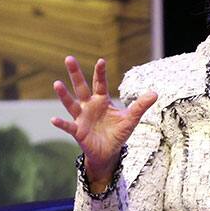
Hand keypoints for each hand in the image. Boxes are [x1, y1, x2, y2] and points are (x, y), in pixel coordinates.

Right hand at [50, 56, 156, 187]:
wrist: (109, 152)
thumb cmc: (117, 133)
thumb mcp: (131, 119)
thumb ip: (140, 106)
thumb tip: (155, 93)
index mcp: (102, 101)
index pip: (100, 83)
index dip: (100, 73)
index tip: (101, 60)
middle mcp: (89, 106)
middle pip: (81, 87)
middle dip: (76, 74)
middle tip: (69, 58)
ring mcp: (81, 118)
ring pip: (71, 104)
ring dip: (64, 95)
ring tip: (57, 83)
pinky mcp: (78, 131)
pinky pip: (68, 126)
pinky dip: (61, 123)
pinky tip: (54, 119)